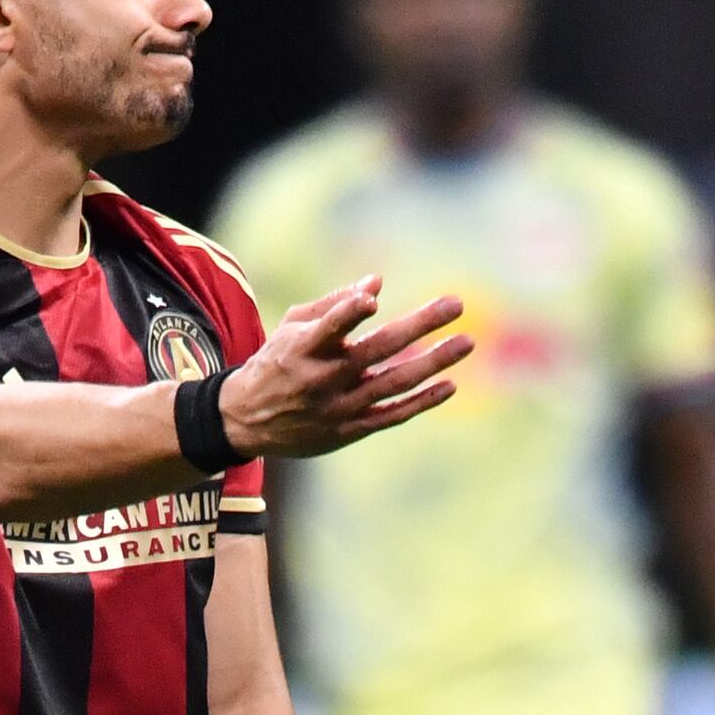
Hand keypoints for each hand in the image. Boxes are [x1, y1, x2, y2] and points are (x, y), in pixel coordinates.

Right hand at [218, 277, 471, 459]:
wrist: (248, 420)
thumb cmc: (277, 361)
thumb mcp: (293, 326)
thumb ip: (334, 305)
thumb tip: (376, 284)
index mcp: (304, 348)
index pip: (328, 327)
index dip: (347, 313)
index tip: (370, 300)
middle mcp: (323, 378)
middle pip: (377, 350)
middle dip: (419, 326)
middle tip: (456, 304)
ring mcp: (339, 407)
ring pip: (393, 383)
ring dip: (433, 362)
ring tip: (466, 342)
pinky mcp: (350, 429)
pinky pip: (392, 415)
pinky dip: (421, 402)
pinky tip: (448, 385)